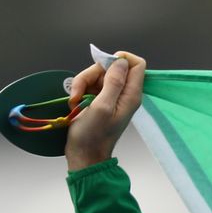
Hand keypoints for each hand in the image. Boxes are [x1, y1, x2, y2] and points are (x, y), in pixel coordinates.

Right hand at [65, 51, 147, 171]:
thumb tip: (121, 61)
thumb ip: (113, 83)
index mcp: (131, 95)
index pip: (136, 64)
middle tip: (81, 91)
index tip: (102, 65)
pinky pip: (88, 84)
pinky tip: (74, 103)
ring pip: (97, 74)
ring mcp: (110, 96)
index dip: (120, 59)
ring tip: (76, 100)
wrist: (83, 153)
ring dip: (81, 83)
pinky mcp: (98, 99)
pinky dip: (79, 90)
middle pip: (111, 67)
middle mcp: (124, 93)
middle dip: (92, 74)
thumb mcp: (102, 106)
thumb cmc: (93, 134)